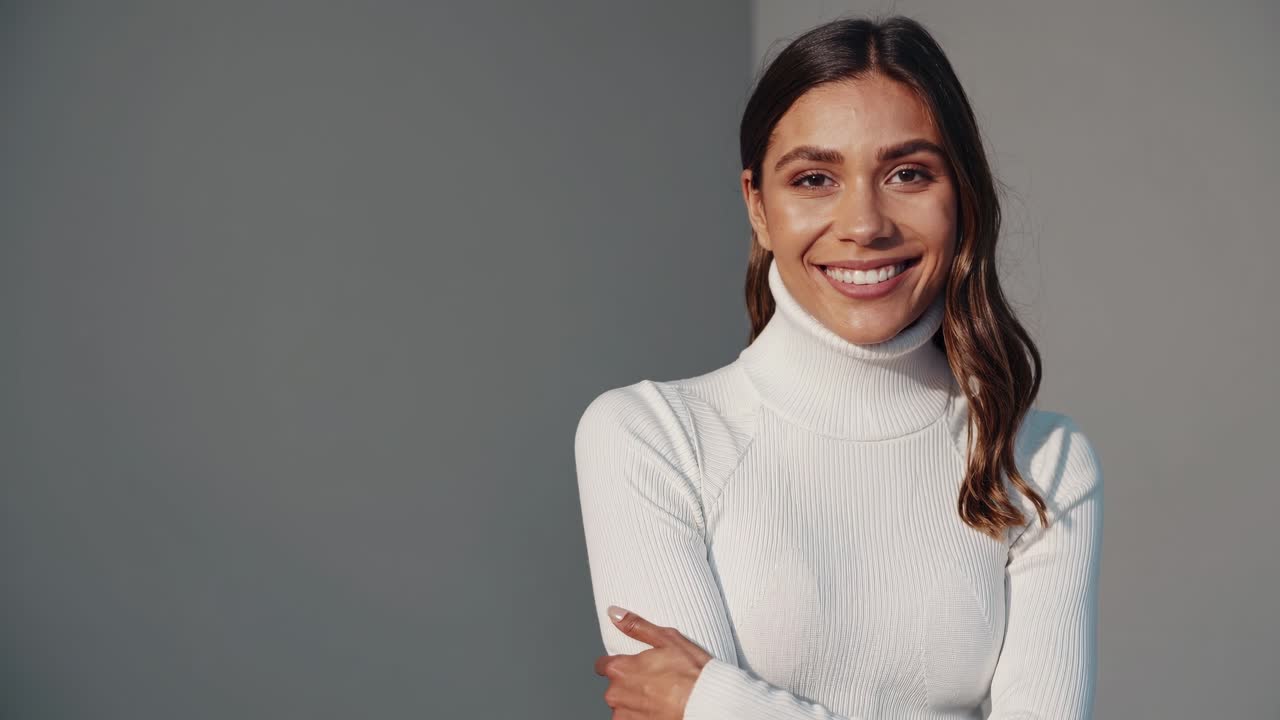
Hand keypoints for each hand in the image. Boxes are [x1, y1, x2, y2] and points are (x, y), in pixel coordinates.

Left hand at [593, 604, 713, 718]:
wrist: (709, 705)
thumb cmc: (692, 674)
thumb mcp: (667, 640)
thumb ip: (636, 626)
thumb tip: (614, 613)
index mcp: (620, 669)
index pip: (602, 665)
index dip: (619, 664)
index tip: (634, 667)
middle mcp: (615, 694)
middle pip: (615, 688)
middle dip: (630, 685)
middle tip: (655, 683)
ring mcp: (623, 716)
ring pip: (623, 707)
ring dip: (636, 704)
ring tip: (661, 699)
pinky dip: (642, 717)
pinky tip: (660, 711)